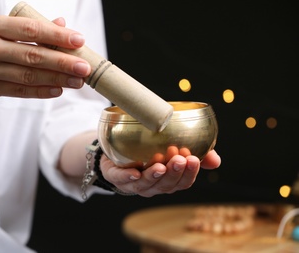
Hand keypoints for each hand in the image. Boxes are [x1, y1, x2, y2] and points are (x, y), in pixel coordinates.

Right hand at [0, 15, 90, 102]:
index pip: (31, 30)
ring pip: (29, 76)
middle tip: (84, 67)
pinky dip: (41, 91)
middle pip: (34, 56)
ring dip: (57, 79)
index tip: (79, 40)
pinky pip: (20, 91)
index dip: (57, 36)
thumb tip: (61, 23)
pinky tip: (58, 90)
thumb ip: (28, 27)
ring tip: (78, 81)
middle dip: (63, 62)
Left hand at [99, 147, 220, 196]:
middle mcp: (152, 186)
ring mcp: (134, 184)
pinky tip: (135, 172)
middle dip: (174, 173)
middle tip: (180, 159)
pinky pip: (121, 179)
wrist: (118, 150)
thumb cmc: (150, 150)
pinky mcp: (116, 176)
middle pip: (165, 185)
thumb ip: (196, 152)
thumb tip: (216, 161)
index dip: (189, 174)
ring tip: (161, 165)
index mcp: (168, 181)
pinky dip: (128, 177)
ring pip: (146, 184)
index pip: (182, 183)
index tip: (193, 159)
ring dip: (154, 175)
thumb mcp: (175, 147)